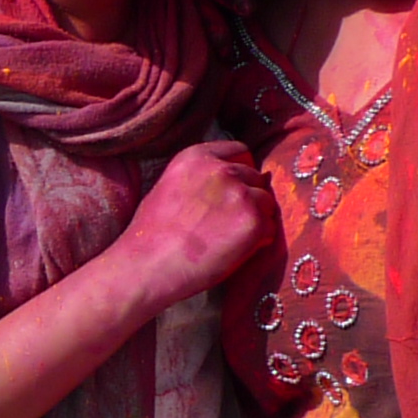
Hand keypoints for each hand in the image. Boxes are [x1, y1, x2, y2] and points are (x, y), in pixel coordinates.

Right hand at [107, 138, 273, 308]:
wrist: (146, 266)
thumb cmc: (151, 236)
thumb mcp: (169, 186)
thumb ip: (201, 178)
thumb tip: (236, 181)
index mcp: (196, 157)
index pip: (239, 151)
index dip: (241, 171)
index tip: (236, 190)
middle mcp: (221, 170)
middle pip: (255, 177)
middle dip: (249, 197)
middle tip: (230, 223)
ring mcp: (240, 194)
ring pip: (266, 202)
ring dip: (256, 219)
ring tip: (230, 240)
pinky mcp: (253, 221)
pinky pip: (270, 229)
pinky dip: (259, 242)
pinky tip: (235, 252)